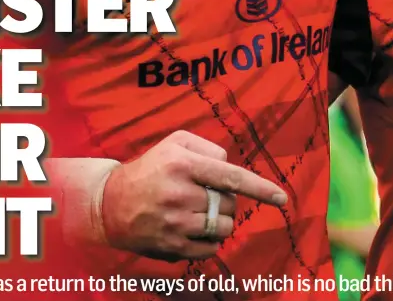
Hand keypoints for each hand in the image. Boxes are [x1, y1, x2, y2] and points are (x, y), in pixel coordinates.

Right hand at [101, 130, 286, 261]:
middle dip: (225, 199)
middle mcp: (180, 193)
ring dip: (220, 220)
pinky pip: (211, 248)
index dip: (260, 187)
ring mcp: (176, 223)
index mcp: (182, 163)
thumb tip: (231, 167)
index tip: (281, 197)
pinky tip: (194, 228)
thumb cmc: (151, 167)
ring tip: (199, 211)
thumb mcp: (174, 143)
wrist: (111, 203)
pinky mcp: (172, 246)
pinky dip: (211, 239)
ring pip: (224, 227)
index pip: (231, 176)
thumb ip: (208, 147)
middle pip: (230, 203)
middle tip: (204, 194)